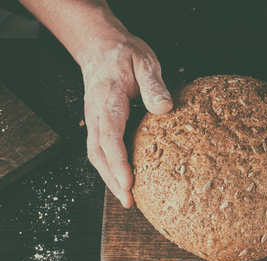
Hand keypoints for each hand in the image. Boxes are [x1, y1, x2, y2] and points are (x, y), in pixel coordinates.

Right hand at [79, 32, 171, 207]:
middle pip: (98, 152)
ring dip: (109, 178)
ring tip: (126, 199)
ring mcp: (95, 119)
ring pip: (96, 154)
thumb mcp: (143, 61)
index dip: (118, 161)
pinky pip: (99, 149)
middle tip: (128, 201)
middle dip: (112, 179)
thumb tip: (164, 108)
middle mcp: (97, 113)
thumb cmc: (123, 54)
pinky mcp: (98, 124)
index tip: (129, 181)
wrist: (99, 47)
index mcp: (108, 99)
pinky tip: (121, 180)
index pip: (110, 135)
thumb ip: (153, 84)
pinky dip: (108, 168)